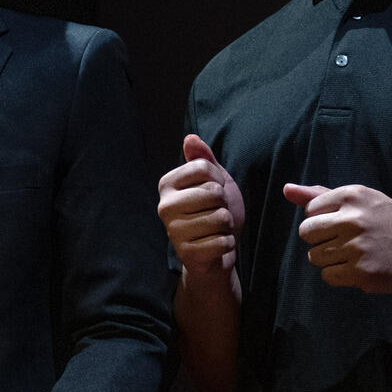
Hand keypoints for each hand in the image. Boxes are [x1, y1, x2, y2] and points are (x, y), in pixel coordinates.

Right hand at [158, 134, 243, 284]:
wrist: (214, 253)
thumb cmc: (213, 212)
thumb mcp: (213, 181)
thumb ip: (203, 159)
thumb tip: (190, 137)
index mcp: (167, 184)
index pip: (205, 167)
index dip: (220, 180)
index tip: (215, 192)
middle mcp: (164, 206)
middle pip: (213, 192)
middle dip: (225, 204)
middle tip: (215, 213)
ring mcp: (173, 231)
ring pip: (221, 217)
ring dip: (227, 225)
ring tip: (216, 230)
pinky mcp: (186, 253)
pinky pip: (222, 241)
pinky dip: (227, 244)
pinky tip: (216, 246)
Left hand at [287, 181, 391, 293]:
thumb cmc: (387, 222)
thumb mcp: (360, 201)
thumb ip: (320, 195)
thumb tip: (286, 189)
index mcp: (352, 195)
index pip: (309, 211)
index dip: (323, 220)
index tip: (345, 223)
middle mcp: (353, 218)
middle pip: (306, 233)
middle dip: (320, 239)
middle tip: (346, 241)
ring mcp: (357, 247)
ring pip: (314, 256)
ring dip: (329, 259)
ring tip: (355, 254)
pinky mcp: (362, 272)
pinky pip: (327, 276)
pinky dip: (339, 275)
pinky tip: (358, 268)